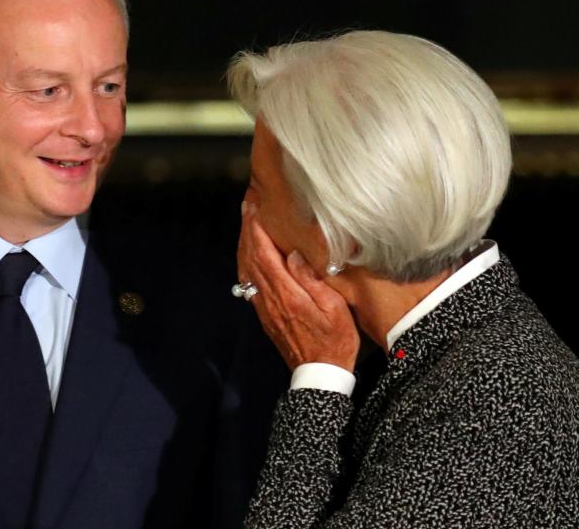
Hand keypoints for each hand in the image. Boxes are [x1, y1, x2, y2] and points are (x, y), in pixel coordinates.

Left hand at [237, 202, 359, 370]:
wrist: (318, 373)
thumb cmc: (334, 341)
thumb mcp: (334, 309)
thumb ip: (312, 280)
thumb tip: (295, 255)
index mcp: (286, 294)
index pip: (264, 253)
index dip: (256, 228)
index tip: (254, 207)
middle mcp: (269, 299)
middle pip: (250, 257)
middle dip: (247, 229)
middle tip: (247, 205)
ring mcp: (264, 307)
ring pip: (247, 268)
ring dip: (244, 243)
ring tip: (247, 223)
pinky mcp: (265, 314)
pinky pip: (249, 281)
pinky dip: (246, 261)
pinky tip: (250, 254)